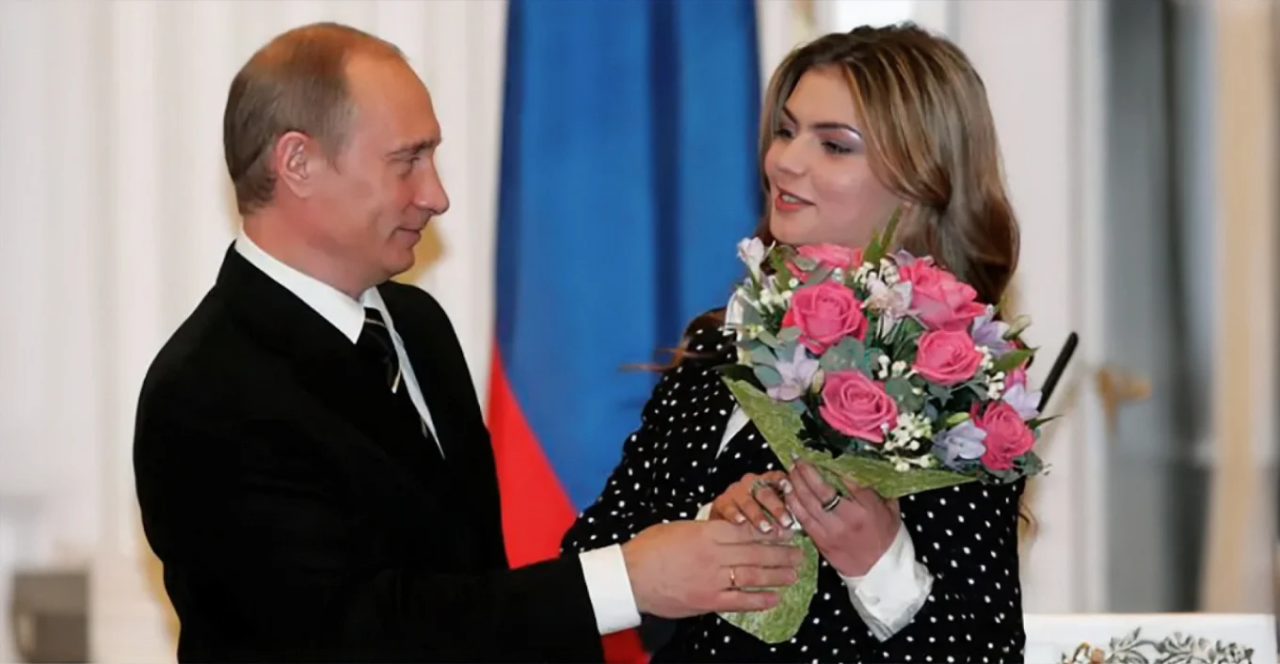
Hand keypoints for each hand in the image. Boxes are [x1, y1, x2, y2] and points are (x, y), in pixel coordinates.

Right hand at [620, 519, 803, 618]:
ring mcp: (711, 580)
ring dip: (776, 575)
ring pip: (752, 575)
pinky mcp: (707, 601)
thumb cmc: (649, 549)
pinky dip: (758, 599)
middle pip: (755, 552)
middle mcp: (713, 555)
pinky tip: (774, 597)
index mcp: (706, 533)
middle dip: (781, 553)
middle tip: (799, 553)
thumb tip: (727, 531)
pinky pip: (739, 601)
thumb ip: (705, 530)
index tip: (785, 532)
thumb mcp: (678, 528)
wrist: (630, 577)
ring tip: (793, 573)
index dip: (770, 532)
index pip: (746, 531)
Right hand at [710, 471, 794, 532]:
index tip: (791, 492)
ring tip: (766, 528)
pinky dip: (734, 514)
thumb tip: (800, 527)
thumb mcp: (771, 513)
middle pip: (764, 491)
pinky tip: (741, 522)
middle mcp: (751, 483)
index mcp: (767, 482)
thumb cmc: (755, 517)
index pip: (777, 478)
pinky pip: (728, 506)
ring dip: (757, 514)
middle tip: (787, 522)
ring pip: (747, 500)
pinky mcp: (721, 502)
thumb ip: (783, 515)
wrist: (726, 522)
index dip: (785, 484)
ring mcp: (735, 491)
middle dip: (776, 507)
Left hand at [783, 460, 899, 577]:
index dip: (830, 464)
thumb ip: (878, 488)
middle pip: (822, 489)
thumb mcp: (891, 509)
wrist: (880, 572)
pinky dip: (793, 503)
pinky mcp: (821, 541)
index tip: (821, 452)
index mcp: (869, 507)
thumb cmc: (886, 537)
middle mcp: (849, 517)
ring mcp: (833, 530)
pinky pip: (802, 519)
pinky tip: (787, 491)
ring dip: (796, 484)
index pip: (847, 479)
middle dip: (807, 471)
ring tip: (790, 469)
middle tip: (798, 457)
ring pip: (808, 503)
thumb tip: (864, 465)